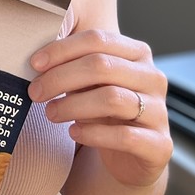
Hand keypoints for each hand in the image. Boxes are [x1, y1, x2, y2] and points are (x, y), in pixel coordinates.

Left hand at [28, 29, 172, 188]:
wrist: (130, 155)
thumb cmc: (103, 108)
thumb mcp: (89, 82)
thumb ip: (72, 66)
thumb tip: (36, 60)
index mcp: (137, 53)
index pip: (97, 39)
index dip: (62, 49)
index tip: (35, 63)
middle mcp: (152, 77)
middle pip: (102, 66)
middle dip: (61, 77)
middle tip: (35, 91)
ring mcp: (160, 111)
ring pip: (111, 99)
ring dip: (72, 106)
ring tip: (50, 113)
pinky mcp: (159, 144)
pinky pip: (124, 136)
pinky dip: (93, 133)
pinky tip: (74, 132)